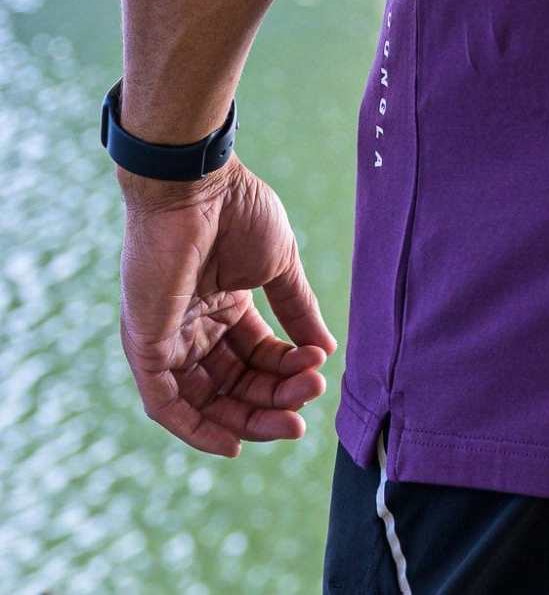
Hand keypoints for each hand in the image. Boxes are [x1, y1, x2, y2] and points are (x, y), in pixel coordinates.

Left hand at [117, 156, 336, 456]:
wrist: (198, 185)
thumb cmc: (237, 211)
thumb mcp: (278, 265)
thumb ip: (297, 309)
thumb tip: (324, 351)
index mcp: (224, 307)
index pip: (257, 358)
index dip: (288, 371)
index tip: (320, 367)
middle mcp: (193, 329)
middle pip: (234, 386)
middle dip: (274, 401)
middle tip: (309, 401)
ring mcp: (167, 339)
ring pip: (205, 401)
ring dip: (248, 417)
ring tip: (291, 418)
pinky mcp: (145, 345)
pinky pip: (165, 403)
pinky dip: (197, 428)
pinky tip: (233, 441)